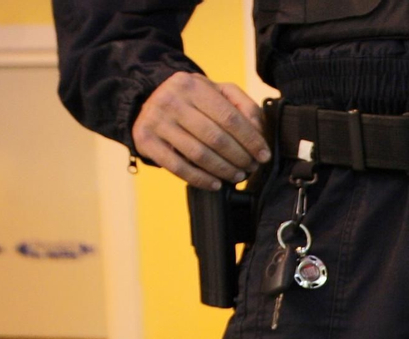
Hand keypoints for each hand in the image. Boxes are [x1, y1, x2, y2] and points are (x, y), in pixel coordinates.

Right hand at [132, 72, 269, 189]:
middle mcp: (171, 100)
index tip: (264, 156)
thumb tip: (258, 131)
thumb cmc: (194, 100)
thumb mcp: (218, 92)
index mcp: (193, 85)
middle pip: (216, 138)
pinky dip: (200, 179)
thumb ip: (243, 105)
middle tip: (251, 168)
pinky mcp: (145, 139)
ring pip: (199, 154)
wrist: (151, 101)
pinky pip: (177, 167)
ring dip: (224, 170)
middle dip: (240, 157)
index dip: (251, 140)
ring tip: (238, 175)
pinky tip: (216, 184)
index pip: (230, 118)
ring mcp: (156, 120)